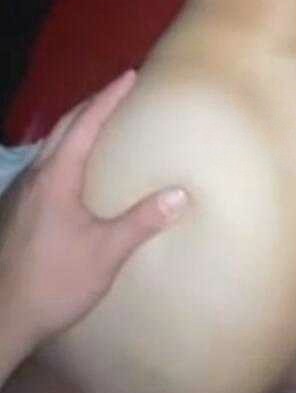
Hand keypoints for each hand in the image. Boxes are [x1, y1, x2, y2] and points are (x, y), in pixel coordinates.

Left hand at [0, 71, 189, 352]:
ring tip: (101, 120)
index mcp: (56, 177)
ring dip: (76, 124)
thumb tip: (181, 194)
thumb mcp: (105, 253)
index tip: (130, 75)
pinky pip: (44, 163)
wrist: (3, 318)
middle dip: (91, 103)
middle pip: (63, 126)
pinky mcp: (16, 211)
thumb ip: (142, 221)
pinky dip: (65, 148)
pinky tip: (75, 167)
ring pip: (50, 144)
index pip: (85, 123)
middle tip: (119, 90)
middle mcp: (35, 176)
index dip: (108, 97)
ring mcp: (21, 193)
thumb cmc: (54, 282)